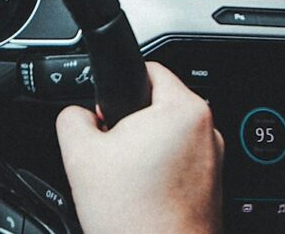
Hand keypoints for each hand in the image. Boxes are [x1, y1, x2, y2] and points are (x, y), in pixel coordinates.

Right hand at [56, 62, 223, 233]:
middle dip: (129, 125)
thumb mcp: (79, 154)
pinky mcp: (211, 185)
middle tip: (110, 154)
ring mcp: (214, 160)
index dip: (115, 87)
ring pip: (167, 137)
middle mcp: (207, 130)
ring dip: (144, 151)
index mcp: (183, 109)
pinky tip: (141, 196)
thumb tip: (77, 115)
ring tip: (126, 181)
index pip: (147, 68)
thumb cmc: (135, 216)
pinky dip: (159, 173)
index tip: (104, 113)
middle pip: (157, 105)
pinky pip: (178, 163)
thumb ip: (71, 117)